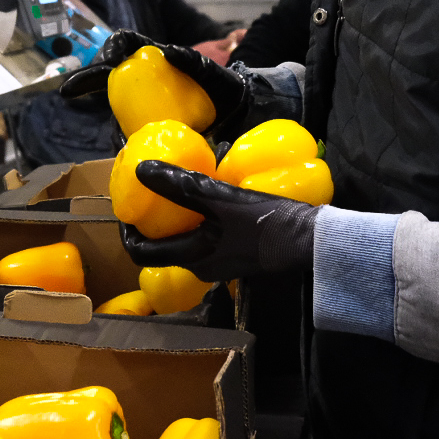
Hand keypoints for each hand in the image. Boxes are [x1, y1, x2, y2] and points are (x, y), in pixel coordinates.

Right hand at [61, 34, 249, 140]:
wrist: (240, 116)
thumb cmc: (226, 89)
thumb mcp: (215, 73)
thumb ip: (194, 61)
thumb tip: (169, 51)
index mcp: (156, 61)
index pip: (127, 44)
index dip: (113, 47)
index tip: (109, 58)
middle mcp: (144, 83)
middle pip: (110, 77)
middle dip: (87, 81)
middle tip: (70, 90)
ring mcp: (144, 107)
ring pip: (118, 111)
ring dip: (111, 121)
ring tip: (114, 135)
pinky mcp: (149, 130)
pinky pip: (132, 136)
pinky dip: (128, 146)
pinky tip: (130, 156)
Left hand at [121, 160, 316, 281]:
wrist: (312, 241)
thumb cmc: (266, 223)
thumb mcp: (221, 199)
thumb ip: (181, 186)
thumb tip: (142, 170)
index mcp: (192, 258)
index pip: (141, 253)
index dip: (127, 231)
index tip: (126, 206)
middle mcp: (202, 268)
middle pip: (163, 247)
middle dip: (153, 221)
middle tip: (150, 193)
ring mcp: (222, 263)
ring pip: (187, 241)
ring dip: (178, 218)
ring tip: (178, 188)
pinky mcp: (239, 254)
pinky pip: (208, 237)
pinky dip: (200, 219)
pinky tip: (210, 195)